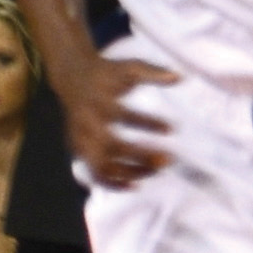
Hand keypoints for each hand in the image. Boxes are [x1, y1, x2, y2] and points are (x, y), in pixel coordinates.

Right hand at [45, 43, 181, 187]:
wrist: (72, 76)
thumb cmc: (107, 73)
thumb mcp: (128, 67)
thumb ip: (152, 72)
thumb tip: (180, 77)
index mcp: (97, 102)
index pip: (121, 116)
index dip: (147, 123)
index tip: (172, 128)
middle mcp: (86, 124)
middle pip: (112, 148)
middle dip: (141, 156)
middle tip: (169, 160)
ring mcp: (80, 140)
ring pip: (103, 166)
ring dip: (131, 171)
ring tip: (157, 170)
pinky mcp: (79, 150)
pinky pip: (95, 173)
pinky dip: (112, 183)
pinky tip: (135, 185)